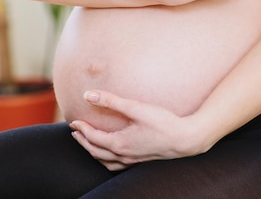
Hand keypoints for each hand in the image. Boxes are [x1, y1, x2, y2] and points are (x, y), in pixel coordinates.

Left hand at [69, 90, 208, 170]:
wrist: (186, 139)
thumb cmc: (163, 122)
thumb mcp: (135, 107)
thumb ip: (110, 100)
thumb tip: (88, 95)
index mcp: (119, 143)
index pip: (93, 138)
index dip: (82, 129)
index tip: (74, 121)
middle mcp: (124, 155)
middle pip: (96, 151)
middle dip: (83, 141)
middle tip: (75, 131)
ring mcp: (133, 160)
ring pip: (105, 162)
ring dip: (93, 152)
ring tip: (87, 142)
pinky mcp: (141, 160)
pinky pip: (117, 165)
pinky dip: (107, 160)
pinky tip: (110, 153)